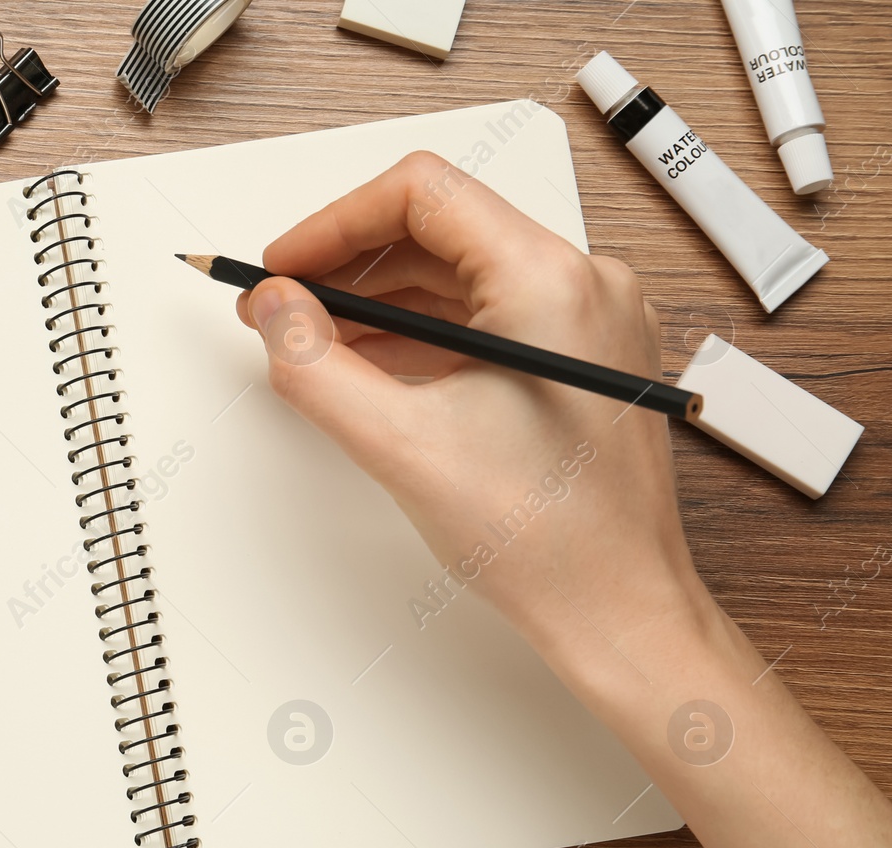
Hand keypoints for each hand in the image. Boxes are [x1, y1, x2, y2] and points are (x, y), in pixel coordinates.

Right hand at [236, 151, 712, 662]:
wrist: (617, 610)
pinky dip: (424, 333)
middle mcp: (584, 285)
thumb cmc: (547, 541)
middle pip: (439, 229)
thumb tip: (275, 307)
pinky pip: (488, 315)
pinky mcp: (583, 357)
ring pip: (461, 275)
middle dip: (350, 265)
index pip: (422, 194)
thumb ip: (314, 365)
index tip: (286, 266)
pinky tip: (376, 369)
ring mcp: (591, 321)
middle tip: (287, 307)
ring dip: (382, 301)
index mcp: (551, 283)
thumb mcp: (400, 445)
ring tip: (319, 344)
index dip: (334, 223)